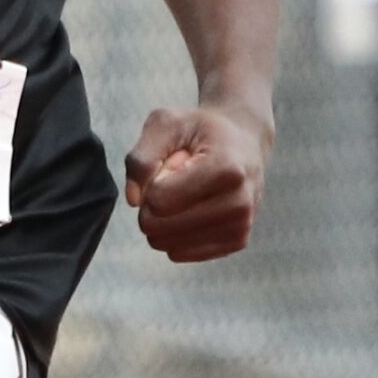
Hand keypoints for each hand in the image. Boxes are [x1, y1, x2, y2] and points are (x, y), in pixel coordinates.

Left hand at [123, 101, 269, 261]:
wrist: (244, 141)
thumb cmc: (201, 130)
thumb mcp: (166, 124)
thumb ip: (140, 158)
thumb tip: (134, 201)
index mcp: (225, 170)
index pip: (158, 200)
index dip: (151, 184)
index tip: (170, 165)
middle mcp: (239, 203)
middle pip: (160, 227)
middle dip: (153, 206)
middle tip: (175, 181)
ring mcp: (240, 227)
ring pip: (168, 245)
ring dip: (164, 221)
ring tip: (186, 194)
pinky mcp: (236, 242)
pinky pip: (180, 253)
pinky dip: (175, 234)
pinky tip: (193, 210)